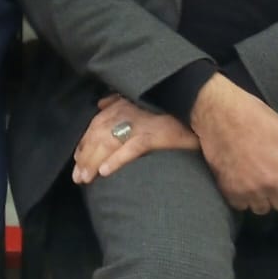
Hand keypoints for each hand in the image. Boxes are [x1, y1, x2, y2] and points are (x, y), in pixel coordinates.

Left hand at [72, 94, 199, 184]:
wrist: (200, 109)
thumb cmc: (171, 108)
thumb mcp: (142, 99)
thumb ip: (120, 100)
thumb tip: (100, 103)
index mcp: (124, 103)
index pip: (96, 124)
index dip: (85, 142)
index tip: (77, 159)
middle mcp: (128, 111)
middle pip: (98, 135)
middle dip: (85, 156)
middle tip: (77, 177)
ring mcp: (141, 123)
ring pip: (109, 143)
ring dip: (94, 161)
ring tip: (86, 179)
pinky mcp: (155, 135)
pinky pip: (131, 149)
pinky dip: (116, 160)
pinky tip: (105, 172)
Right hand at [190, 74, 277, 214]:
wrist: (219, 112)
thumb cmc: (253, 115)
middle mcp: (274, 183)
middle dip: (277, 192)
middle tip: (266, 175)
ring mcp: (252, 190)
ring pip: (262, 208)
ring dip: (259, 197)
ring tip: (251, 179)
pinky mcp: (231, 192)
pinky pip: (242, 205)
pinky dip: (240, 196)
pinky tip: (237, 179)